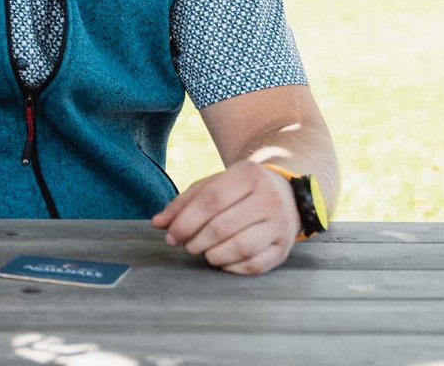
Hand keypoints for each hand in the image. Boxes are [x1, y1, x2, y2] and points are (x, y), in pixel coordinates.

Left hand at [152, 162, 300, 274]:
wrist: (285, 195)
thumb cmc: (238, 191)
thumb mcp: (212, 186)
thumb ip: (183, 203)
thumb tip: (158, 224)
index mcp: (248, 176)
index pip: (210, 201)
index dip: (185, 221)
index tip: (170, 235)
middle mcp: (269, 199)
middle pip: (223, 226)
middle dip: (196, 240)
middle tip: (186, 246)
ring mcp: (280, 225)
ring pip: (241, 247)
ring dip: (214, 255)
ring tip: (203, 252)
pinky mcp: (284, 249)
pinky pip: (255, 265)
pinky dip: (233, 267)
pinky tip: (222, 261)